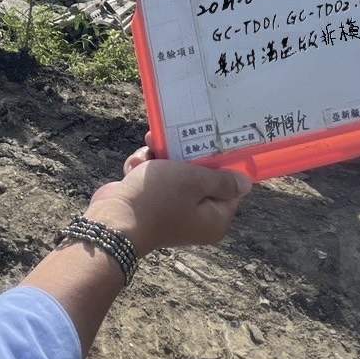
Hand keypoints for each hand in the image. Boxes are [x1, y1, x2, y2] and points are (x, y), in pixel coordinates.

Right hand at [83, 145, 250, 254]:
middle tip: (171, 138)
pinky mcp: (151, 206)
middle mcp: (196, 219)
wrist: (113, 221)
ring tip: (147, 151)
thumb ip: (221, 180)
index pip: (229, 188)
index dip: (221, 163)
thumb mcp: (195, 181)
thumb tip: (246, 183)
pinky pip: (155, 182)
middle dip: (183, 156)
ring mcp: (172, 213)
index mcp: (214, 219)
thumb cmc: (159, 199)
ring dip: (159, 160)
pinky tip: (134, 166)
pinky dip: (144, 171)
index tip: (212, 141)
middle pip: (200, 178)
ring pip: (174, 175)